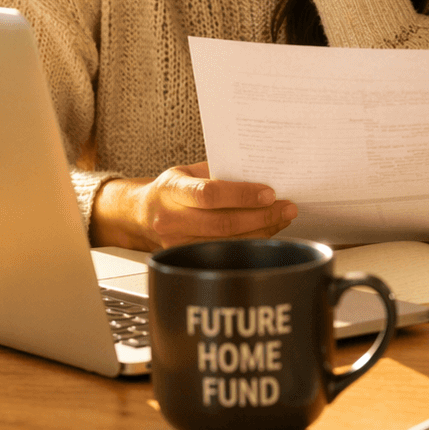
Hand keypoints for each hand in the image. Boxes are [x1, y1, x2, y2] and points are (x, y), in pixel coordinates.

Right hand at [90, 162, 297, 251]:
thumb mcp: (189, 171)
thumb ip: (220, 171)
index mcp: (171, 190)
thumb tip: (261, 172)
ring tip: (282, 218)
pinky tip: (266, 230)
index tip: (269, 193)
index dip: (241, 196)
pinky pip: (223, 252)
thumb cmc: (172, 188)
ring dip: (261, 231)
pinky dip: (249, 241)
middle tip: (287, 207)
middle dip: (261, 216)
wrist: (141, 213)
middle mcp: (171, 219)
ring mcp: (176, 243)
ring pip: (226, 242)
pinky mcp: (185, 258)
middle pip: (221, 223)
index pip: (209, 195)